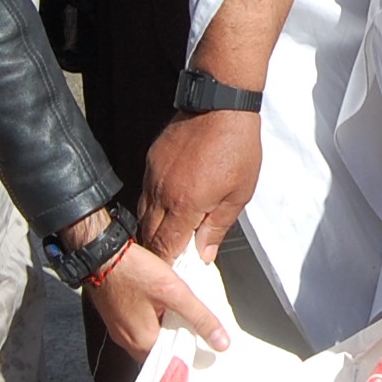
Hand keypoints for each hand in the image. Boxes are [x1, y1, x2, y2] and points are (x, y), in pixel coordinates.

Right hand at [81, 232, 231, 360]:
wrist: (101, 252)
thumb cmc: (133, 270)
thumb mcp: (174, 292)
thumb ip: (200, 317)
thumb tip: (221, 342)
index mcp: (143, 343)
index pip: (174, 362)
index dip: (192, 354)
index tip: (207, 348)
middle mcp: (128, 342)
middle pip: (161, 351)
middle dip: (180, 341)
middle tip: (199, 330)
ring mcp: (119, 330)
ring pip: (150, 338)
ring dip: (167, 330)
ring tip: (183, 316)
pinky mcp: (116, 317)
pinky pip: (140, 326)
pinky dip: (154, 321)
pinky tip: (163, 306)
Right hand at [137, 108, 263, 265]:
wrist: (221, 106)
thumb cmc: (236, 146)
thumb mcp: (238, 194)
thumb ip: (218, 226)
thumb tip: (205, 253)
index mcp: (185, 204)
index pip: (166, 246)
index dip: (166, 264)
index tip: (171, 276)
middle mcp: (162, 192)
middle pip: (149, 233)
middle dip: (156, 250)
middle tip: (167, 262)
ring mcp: (153, 174)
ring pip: (143, 212)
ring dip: (152, 228)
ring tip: (166, 238)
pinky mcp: (152, 160)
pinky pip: (146, 191)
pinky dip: (153, 205)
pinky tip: (166, 208)